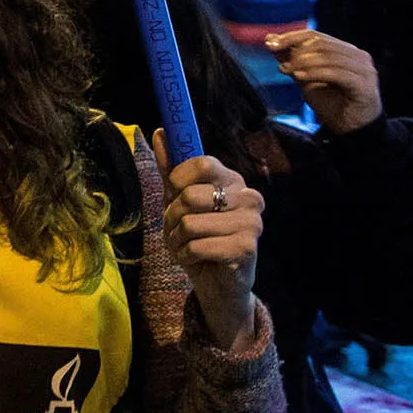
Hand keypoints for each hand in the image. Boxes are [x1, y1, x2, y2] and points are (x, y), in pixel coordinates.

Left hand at [150, 130, 262, 351]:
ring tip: (189, 244)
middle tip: (180, 228)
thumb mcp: (178, 199)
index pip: (202, 162)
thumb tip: (160, 132)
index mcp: (232, 180)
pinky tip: (197, 259)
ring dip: (177, 238)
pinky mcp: (246, 248)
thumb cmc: (197, 235)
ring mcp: (252, 223)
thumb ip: (171, 168)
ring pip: (189, 223)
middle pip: (189, 195)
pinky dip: (186, 255)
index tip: (174, 192)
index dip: (177, 178)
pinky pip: (197, 246)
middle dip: (172, 216)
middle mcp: (249, 197)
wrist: (217, 280)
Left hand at [267, 28, 382, 135]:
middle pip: (322, 44)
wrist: (350, 130)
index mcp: (345, 51)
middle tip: (281, 64)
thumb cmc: (331, 104)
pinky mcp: (365, 85)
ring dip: (304, 63)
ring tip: (288, 71)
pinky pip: (338, 73)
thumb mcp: (306, 79)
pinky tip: (300, 77)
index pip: (316, 36)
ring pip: (330, 57)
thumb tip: (271, 38)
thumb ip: (292, 60)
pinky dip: (316, 73)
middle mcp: (357, 56)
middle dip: (296, 51)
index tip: (270, 44)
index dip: (291, 37)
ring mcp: (364, 70)